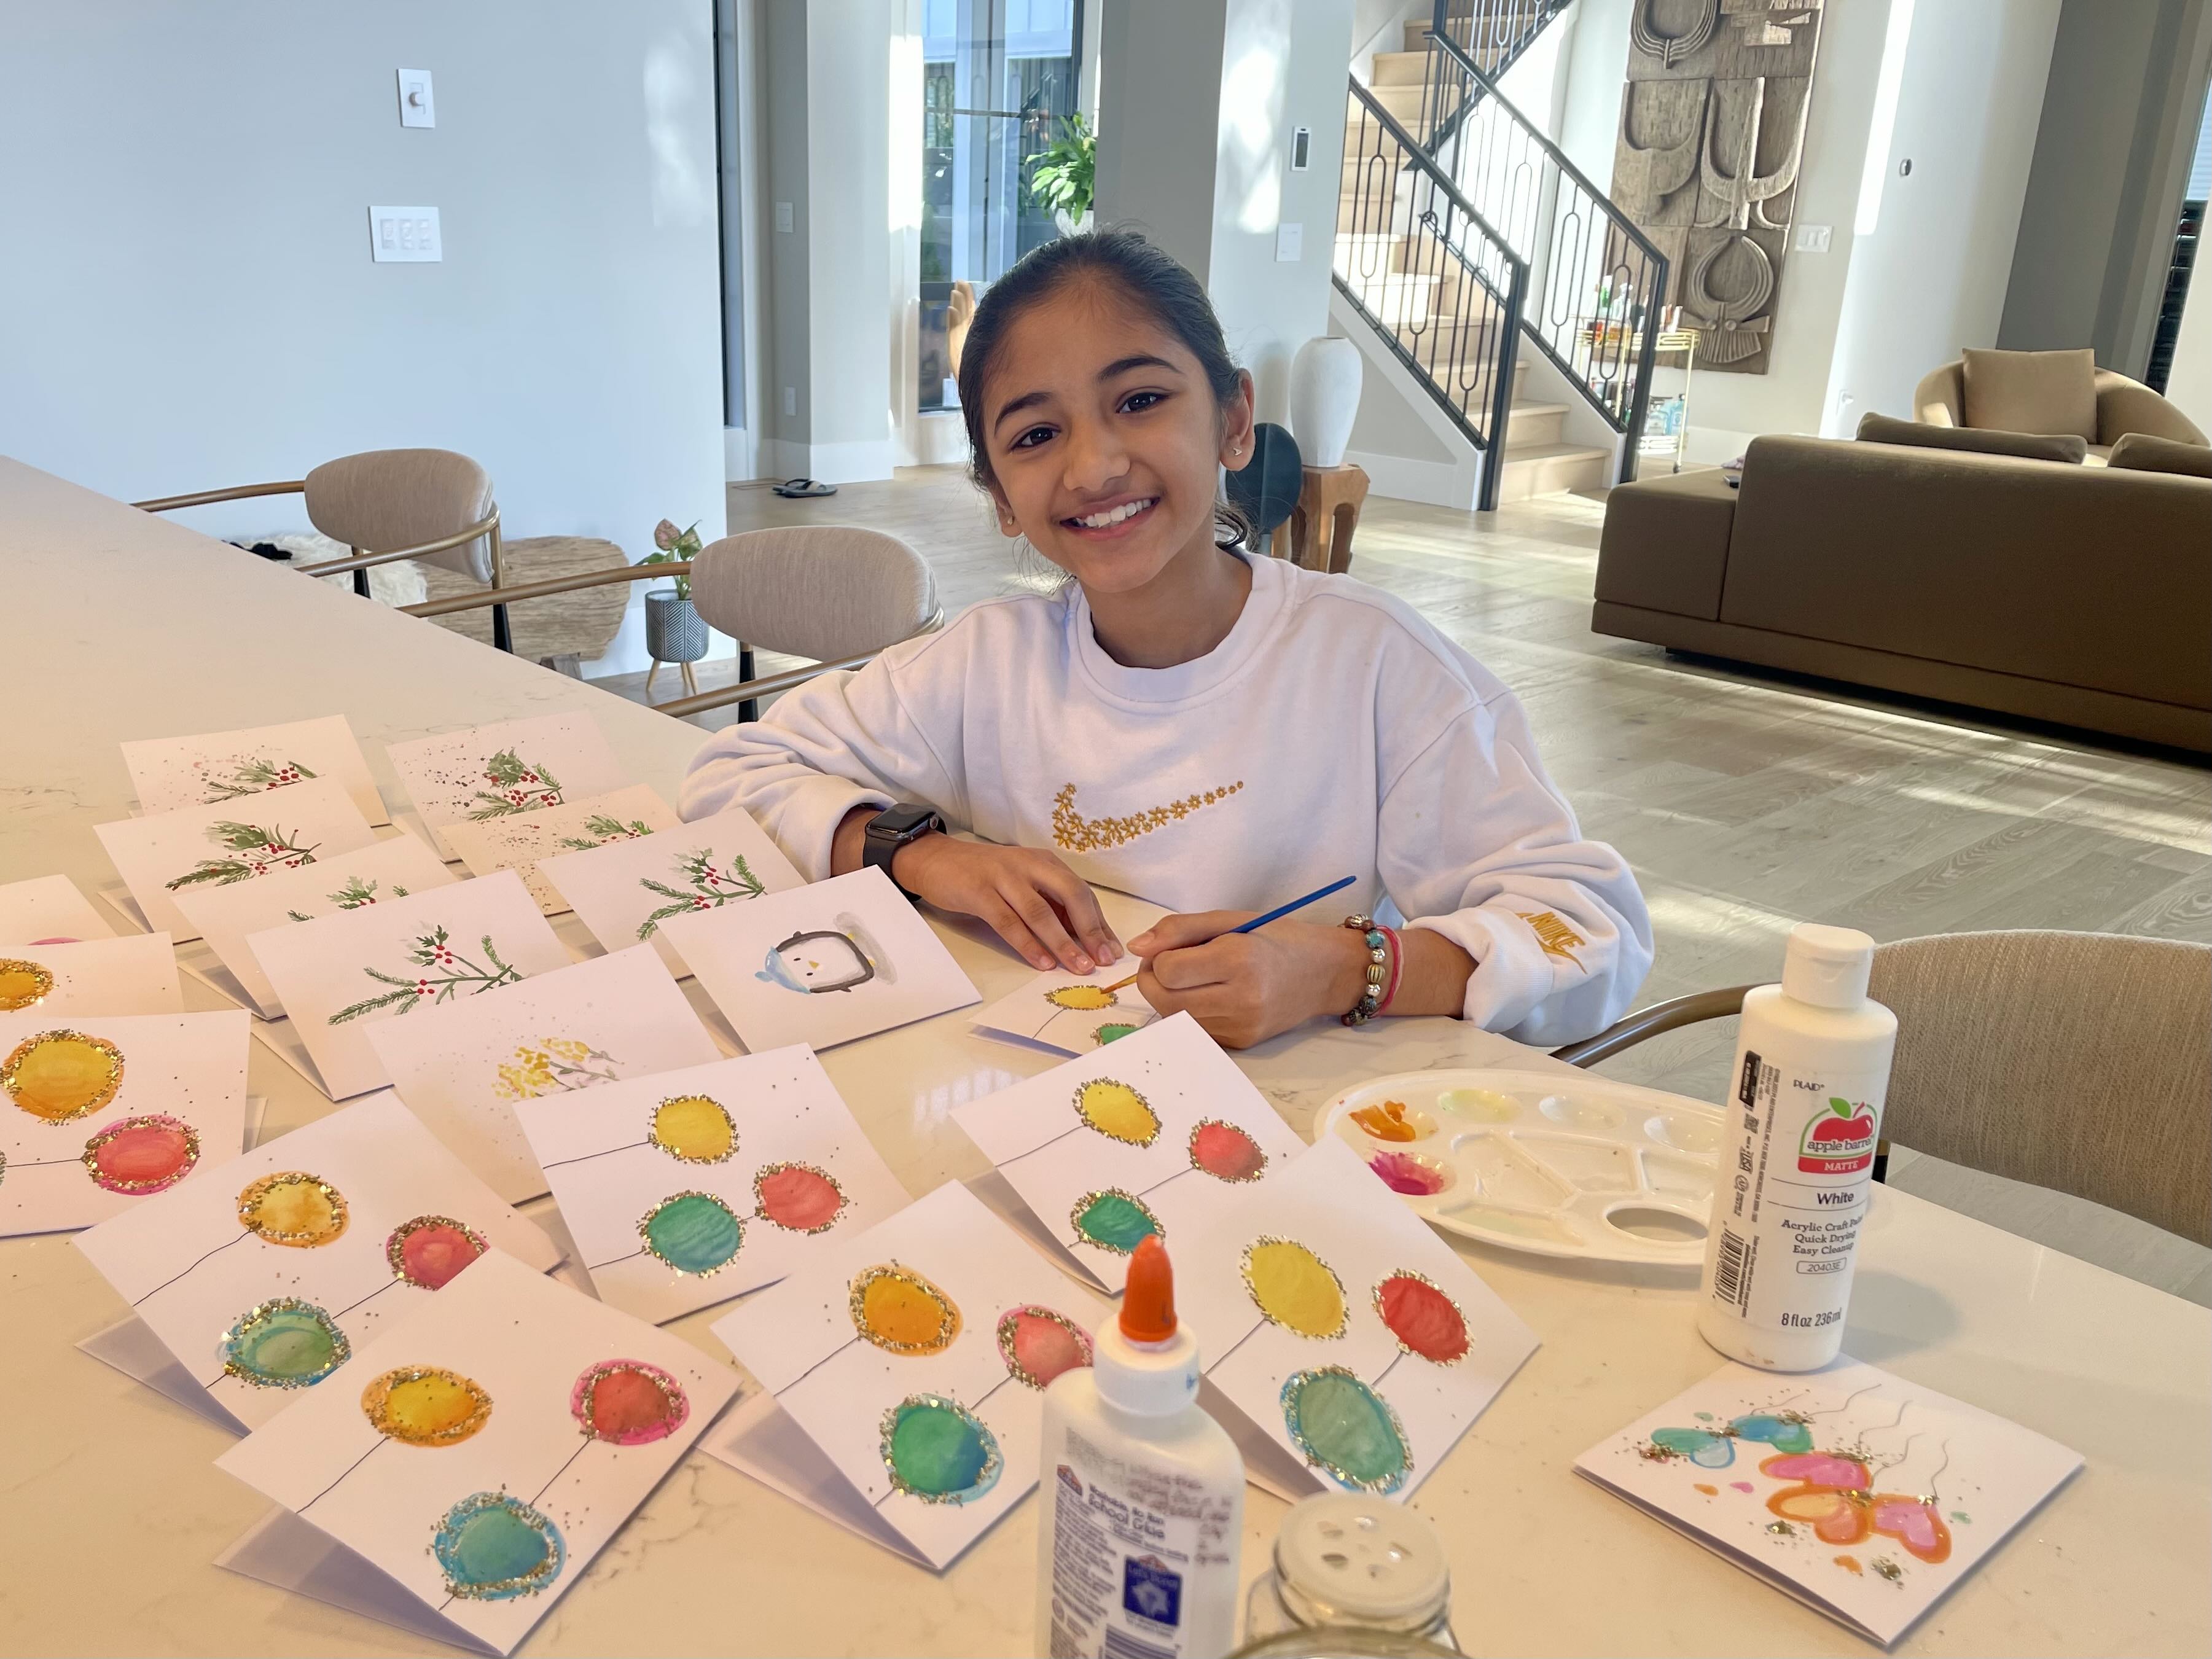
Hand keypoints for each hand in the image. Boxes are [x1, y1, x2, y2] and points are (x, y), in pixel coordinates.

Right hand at [893, 835, 1119, 973]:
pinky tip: (1042, 962)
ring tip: (1079, 966)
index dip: (1099, 922)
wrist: (936, 859)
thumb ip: (1049, 904)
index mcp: (1045, 863)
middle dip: (1090, 929)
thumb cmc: (985, 876)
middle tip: (1103, 959)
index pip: (1081, 892)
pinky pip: (1008, 921)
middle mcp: (1029, 865)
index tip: (1113, 951)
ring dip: (1062, 942)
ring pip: (1040, 912)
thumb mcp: (1023, 883)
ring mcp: (1004, 877)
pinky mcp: (979, 892)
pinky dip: (1027, 944)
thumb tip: (1082, 939)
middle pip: (1070, 895)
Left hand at [1127, 912, 1368, 1048]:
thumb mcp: (1230, 920)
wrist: (1326, 973)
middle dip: (1153, 981)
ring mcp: (1241, 1027)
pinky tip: (1209, 996)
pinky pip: (1196, 1030)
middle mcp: (1240, 999)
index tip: (1169, 947)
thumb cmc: (1277, 938)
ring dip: (1169, 997)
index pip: (1167, 970)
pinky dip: (1190, 1013)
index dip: (1157, 957)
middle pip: (1164, 1000)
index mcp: (1237, 960)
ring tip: (1191, 978)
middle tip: (1168, 963)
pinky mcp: (1242, 1043)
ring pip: (1175, 1019)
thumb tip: (1136, 947)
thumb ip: (1179, 929)